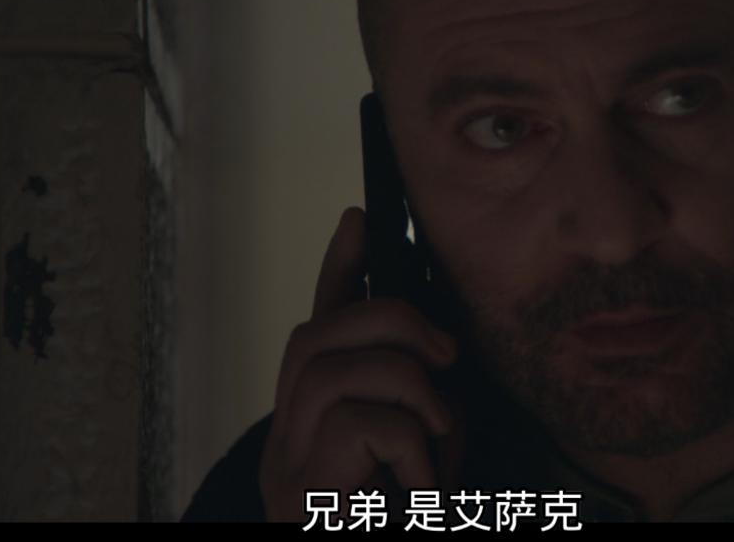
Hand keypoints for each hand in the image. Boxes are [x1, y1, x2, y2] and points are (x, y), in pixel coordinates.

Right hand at [259, 207, 463, 522]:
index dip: (338, 270)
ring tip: (439, 431)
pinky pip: (363, 424)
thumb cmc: (397, 522)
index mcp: (318, 417)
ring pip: (336, 367)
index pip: (318, 325)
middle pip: (319, 331)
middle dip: (390, 321)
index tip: (359, 221)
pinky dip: (414, 442)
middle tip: (446, 358)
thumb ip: (421, 406)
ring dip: (409, 386)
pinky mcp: (305, 493)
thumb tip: (445, 351)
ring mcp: (289, 463)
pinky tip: (425, 486)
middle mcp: (288, 433)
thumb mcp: (422, 457)